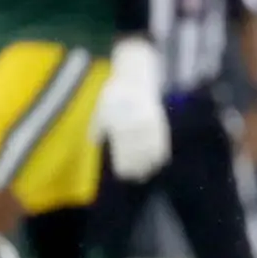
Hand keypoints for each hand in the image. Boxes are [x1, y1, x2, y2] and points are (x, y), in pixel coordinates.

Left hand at [91, 36, 170, 181]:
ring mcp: (150, 125)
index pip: (124, 151)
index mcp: (120, 124)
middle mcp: (136, 126)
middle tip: (134, 177)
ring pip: (153, 150)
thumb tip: (93, 142)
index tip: (123, 174)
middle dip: (137, 168)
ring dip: (150, 164)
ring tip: (145, 173)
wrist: (134, 80)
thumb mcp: (101, 111)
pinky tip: (158, 162)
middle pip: (139, 154)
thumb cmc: (112, 97)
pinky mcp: (160, 123)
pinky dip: (161, 154)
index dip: (125, 165)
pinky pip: (163, 142)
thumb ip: (97, 127)